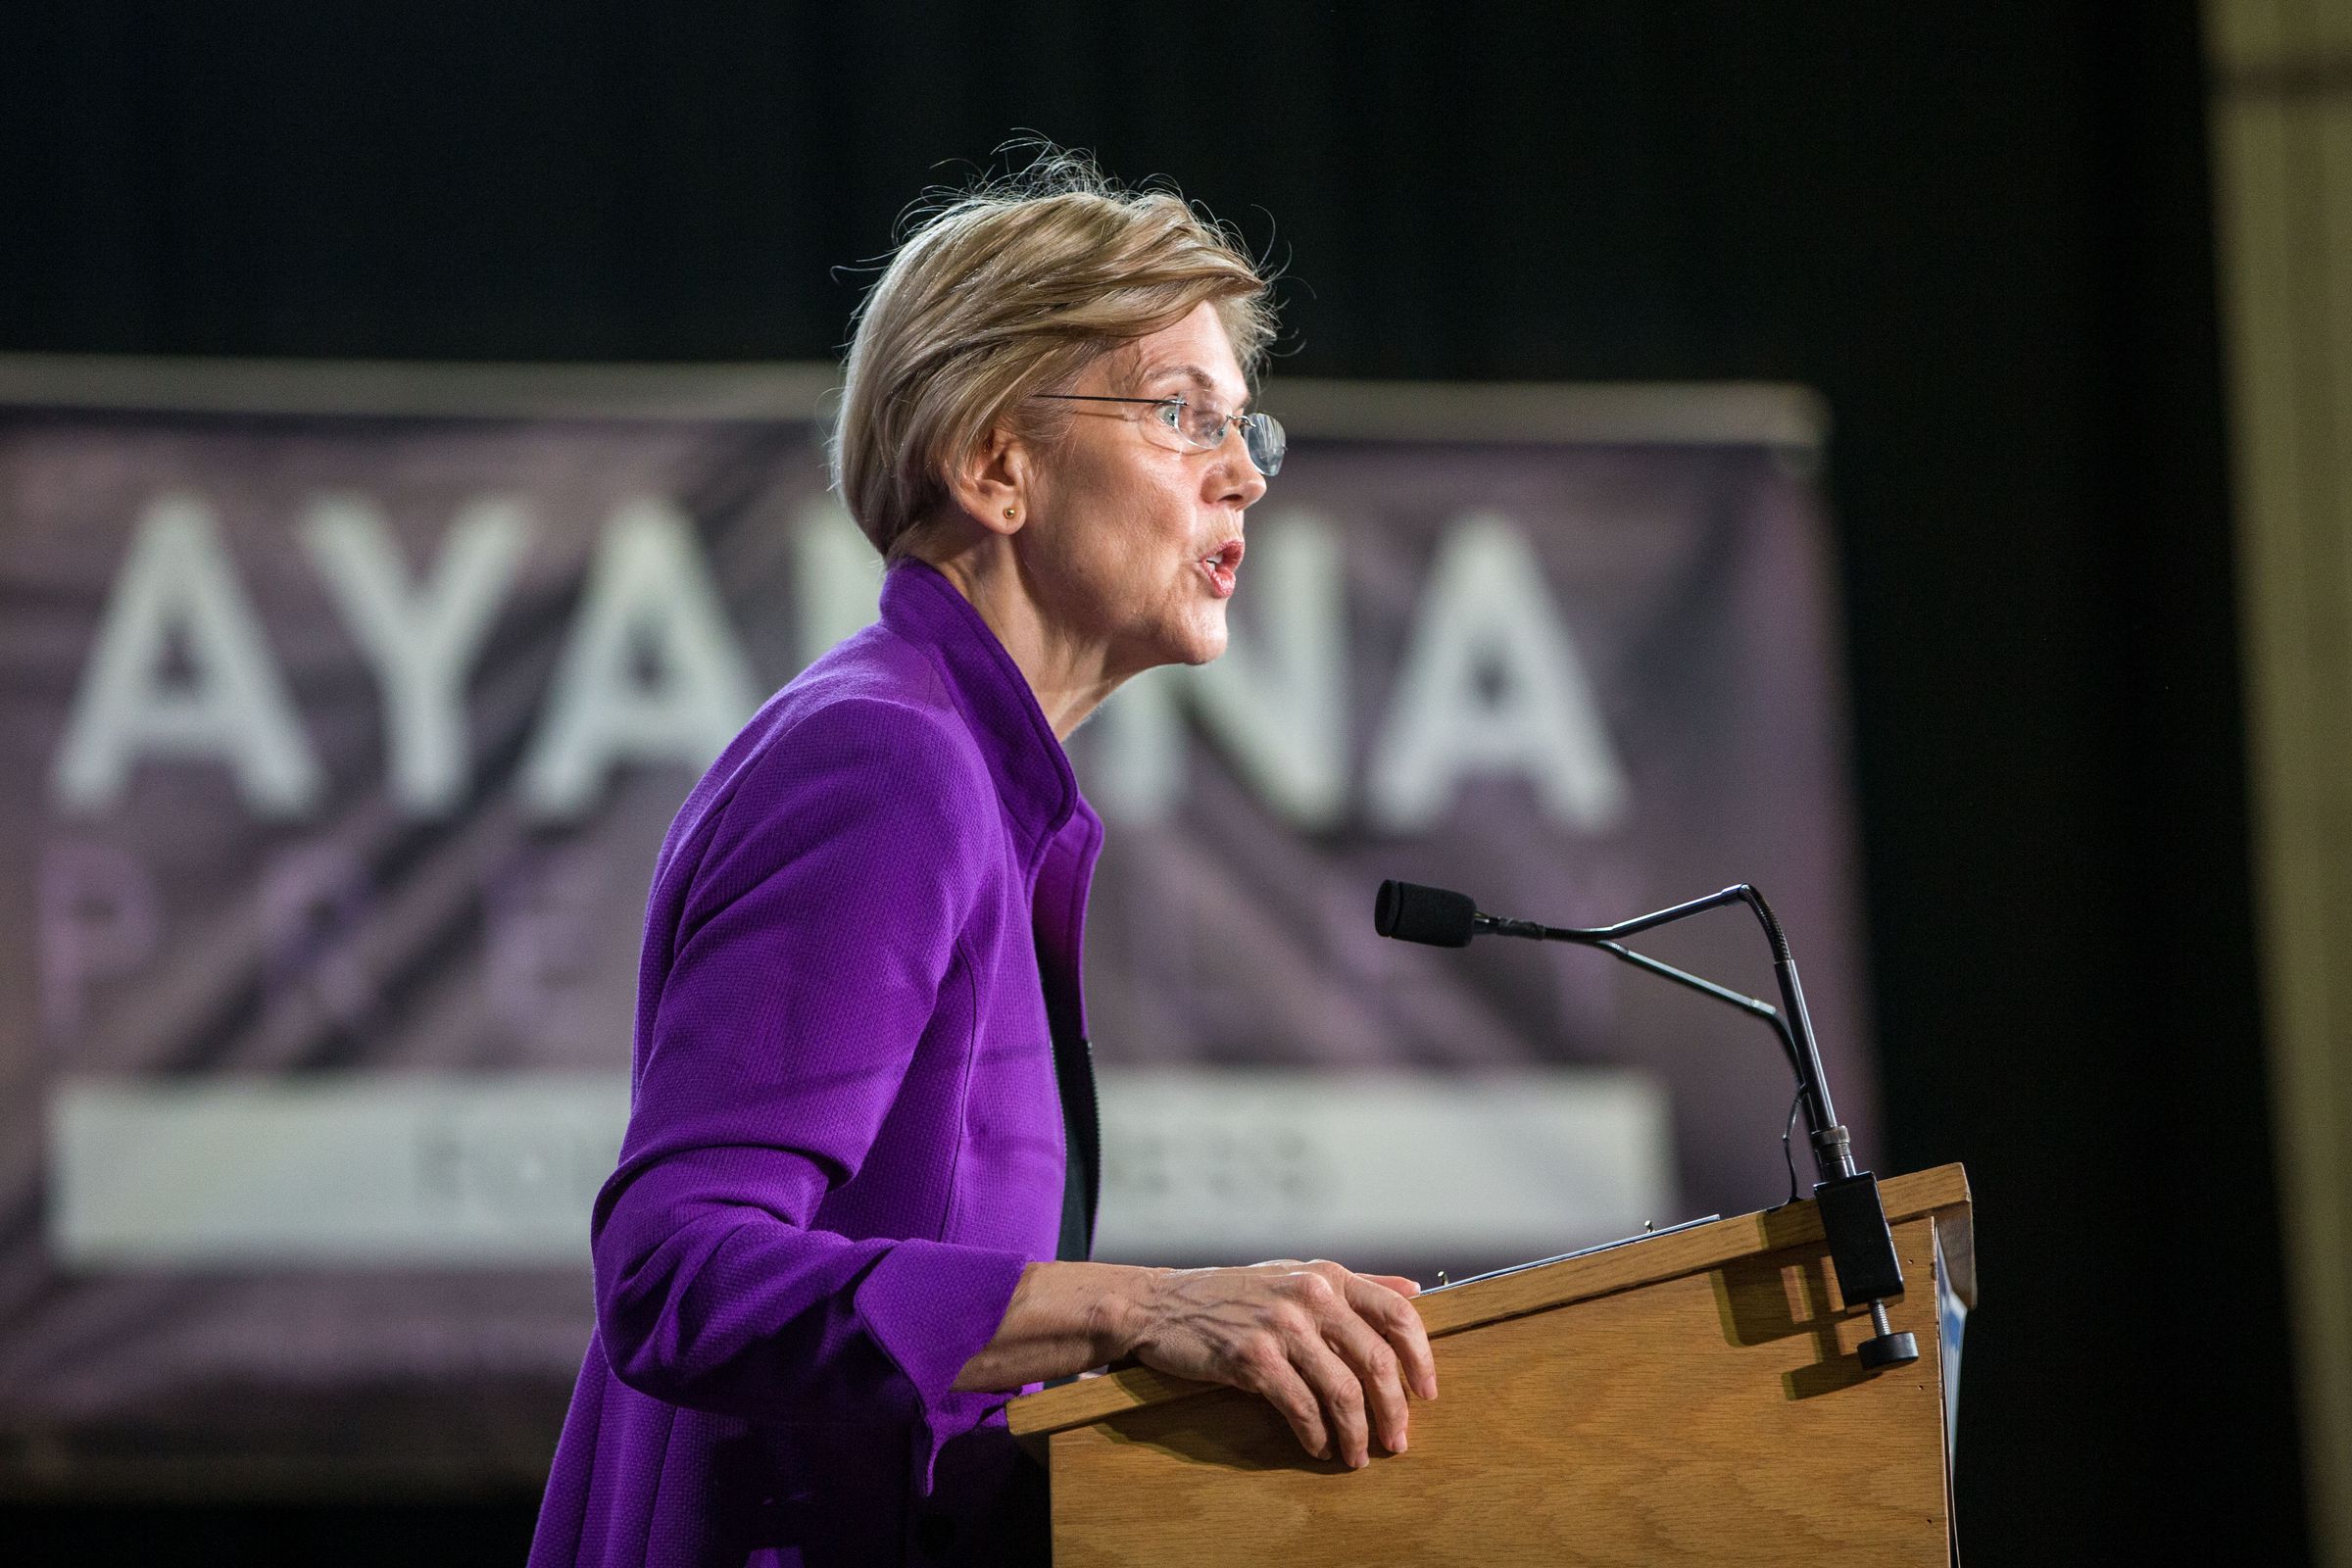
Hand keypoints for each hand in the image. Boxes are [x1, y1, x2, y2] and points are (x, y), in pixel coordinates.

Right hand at [1116, 1259, 1437, 1467]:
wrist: (1162, 1304)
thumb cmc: (1232, 1293)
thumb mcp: (1296, 1274)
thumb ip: (1355, 1285)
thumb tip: (1413, 1287)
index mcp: (1328, 1275)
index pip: (1397, 1313)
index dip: (1421, 1358)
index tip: (1427, 1393)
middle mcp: (1311, 1296)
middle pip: (1377, 1360)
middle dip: (1394, 1409)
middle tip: (1397, 1440)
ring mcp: (1281, 1326)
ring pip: (1342, 1392)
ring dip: (1356, 1433)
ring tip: (1357, 1455)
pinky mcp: (1253, 1358)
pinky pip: (1301, 1408)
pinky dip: (1315, 1436)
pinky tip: (1318, 1447)